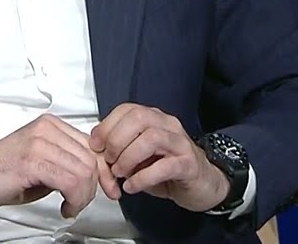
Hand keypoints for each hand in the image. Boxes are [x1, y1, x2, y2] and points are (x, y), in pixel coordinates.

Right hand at [0, 114, 120, 218]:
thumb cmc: (1, 173)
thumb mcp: (42, 163)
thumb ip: (67, 162)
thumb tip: (96, 174)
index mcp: (50, 125)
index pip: (93, 146)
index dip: (104, 172)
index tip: (106, 188)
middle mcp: (46, 129)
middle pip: (91, 159)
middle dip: (93, 188)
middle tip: (79, 203)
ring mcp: (38, 143)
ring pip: (84, 171)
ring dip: (83, 197)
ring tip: (70, 206)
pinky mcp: (31, 161)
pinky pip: (70, 181)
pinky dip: (74, 200)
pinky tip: (65, 207)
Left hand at [89, 103, 228, 211]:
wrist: (202, 184)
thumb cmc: (167, 168)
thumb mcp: (139, 156)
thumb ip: (121, 148)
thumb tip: (97, 149)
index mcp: (155, 118)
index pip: (128, 109)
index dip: (107, 125)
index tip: (95, 144)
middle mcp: (168, 125)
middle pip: (138, 118)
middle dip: (116, 140)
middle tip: (109, 160)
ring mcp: (181, 143)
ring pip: (151, 138)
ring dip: (128, 157)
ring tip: (119, 173)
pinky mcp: (189, 165)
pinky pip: (164, 166)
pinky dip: (142, 177)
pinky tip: (131, 186)